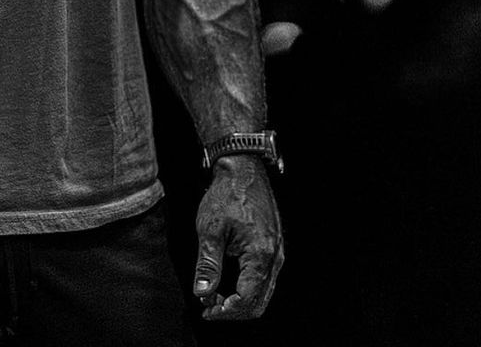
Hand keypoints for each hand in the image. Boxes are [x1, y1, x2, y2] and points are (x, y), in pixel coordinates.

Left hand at [192, 156, 283, 319]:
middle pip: (258, 302)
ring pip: (263, 292)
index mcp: (260, 255)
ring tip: (213, 293)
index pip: (247, 300)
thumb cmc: (226, 194)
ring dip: (239, 299)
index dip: (225, 311)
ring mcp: (277, 252)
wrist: (243, 168)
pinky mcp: (274, 247)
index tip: (205, 309)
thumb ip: (208, 264)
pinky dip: (247, 286)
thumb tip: (202, 292)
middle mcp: (275, 258)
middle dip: (232, 309)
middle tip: (207, 303)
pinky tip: (227, 279)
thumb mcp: (210, 229)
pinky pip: (265, 278)